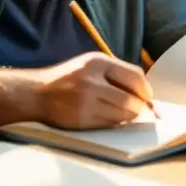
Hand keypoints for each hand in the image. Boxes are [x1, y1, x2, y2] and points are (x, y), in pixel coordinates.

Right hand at [32, 52, 154, 129]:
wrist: (37, 93)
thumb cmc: (68, 78)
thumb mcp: (89, 64)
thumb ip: (115, 72)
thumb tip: (144, 90)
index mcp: (98, 62)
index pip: (135, 75)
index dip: (145, 89)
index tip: (147, 97)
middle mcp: (93, 80)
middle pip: (132, 98)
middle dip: (139, 106)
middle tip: (139, 109)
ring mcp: (87, 100)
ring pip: (124, 114)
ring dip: (129, 116)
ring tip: (123, 113)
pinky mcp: (83, 118)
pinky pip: (111, 123)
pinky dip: (116, 122)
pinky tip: (110, 117)